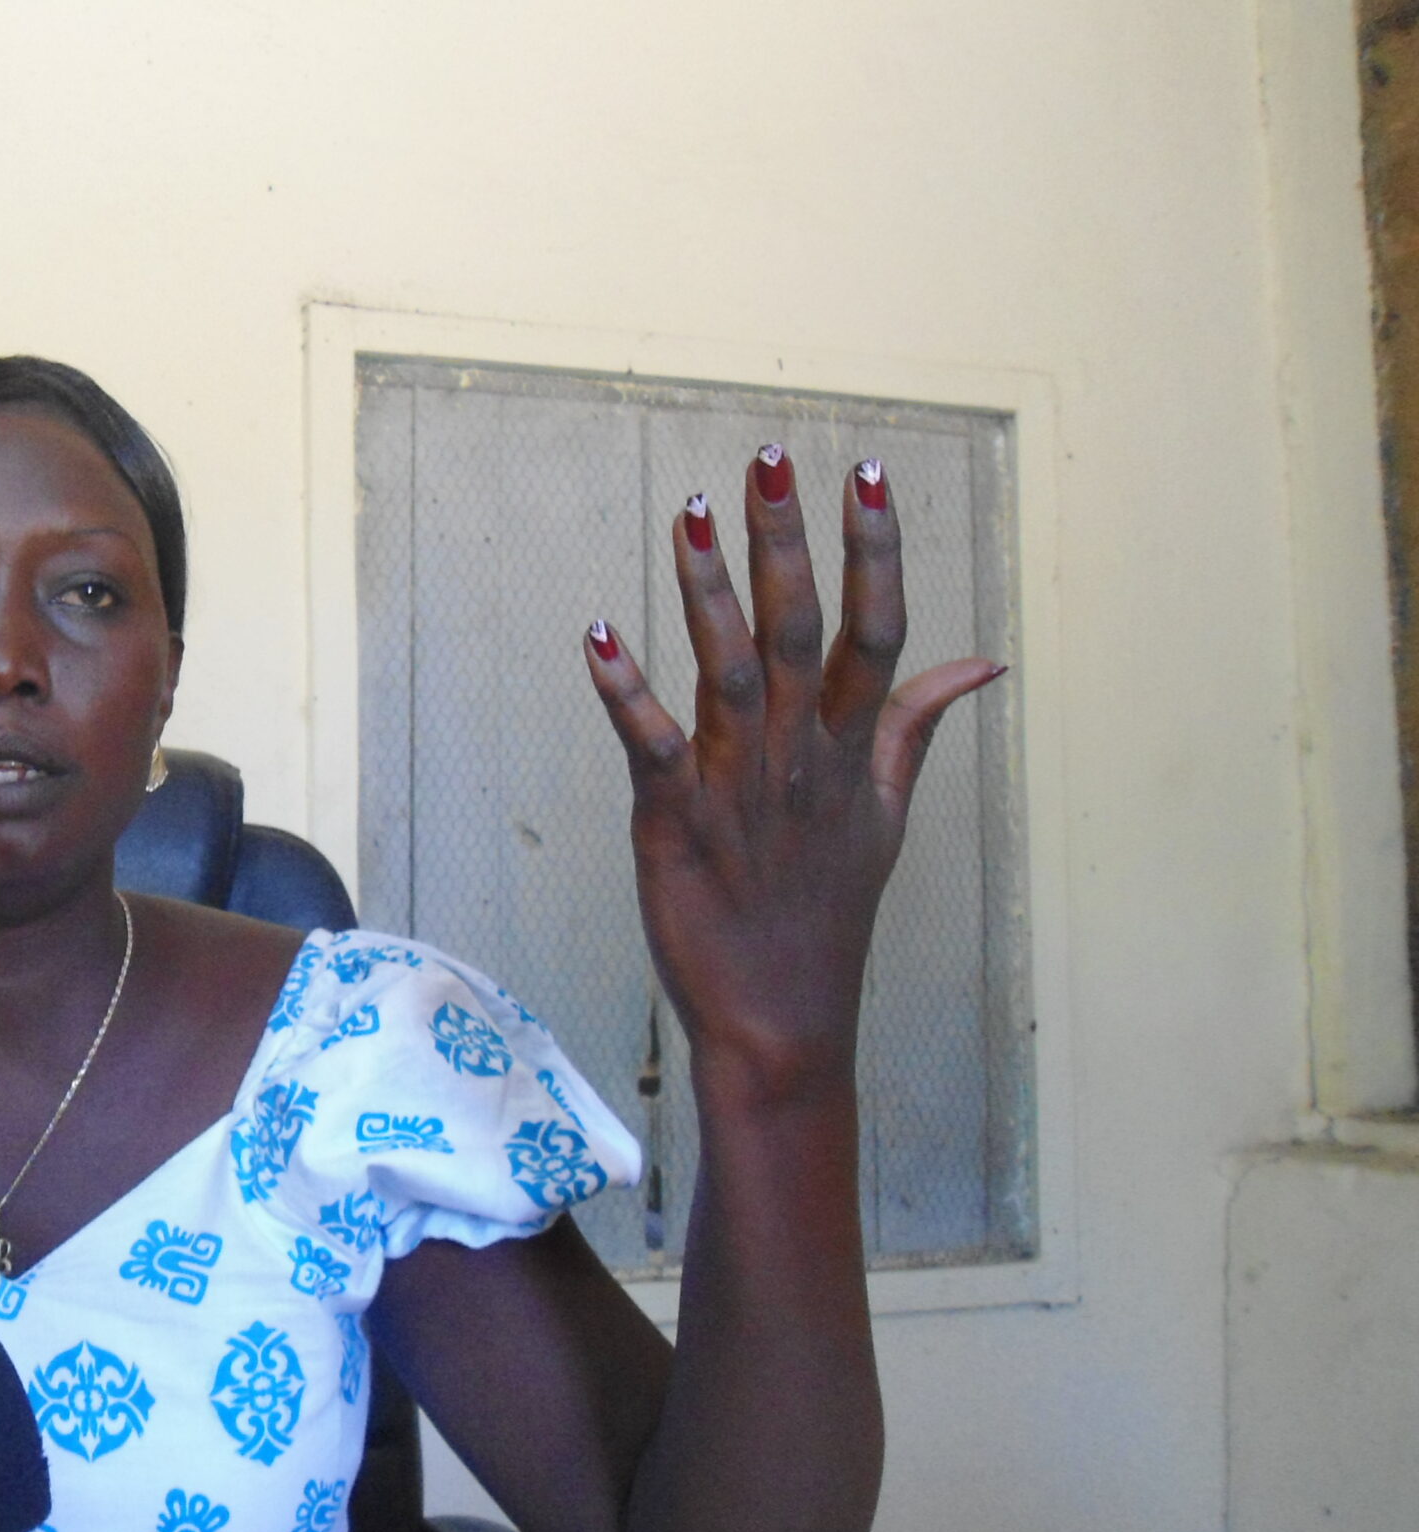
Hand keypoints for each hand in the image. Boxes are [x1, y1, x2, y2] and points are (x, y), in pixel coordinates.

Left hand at [584, 451, 1002, 1100]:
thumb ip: (917, 729)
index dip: (874, 550)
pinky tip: (598, 636)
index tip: (863, 472)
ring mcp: (741, 790)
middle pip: (806, 631)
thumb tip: (981, 659)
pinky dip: (625, 693)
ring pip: (732, 671)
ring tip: (691, 513)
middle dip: (789, 543)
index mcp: (855, 752)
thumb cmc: (825, 917)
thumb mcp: (887, 818)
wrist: (782, 1024)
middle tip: (770, 459)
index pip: (880, 631)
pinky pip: (652, 747)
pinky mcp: (677, 824)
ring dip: (709, 592)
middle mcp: (804, 759)